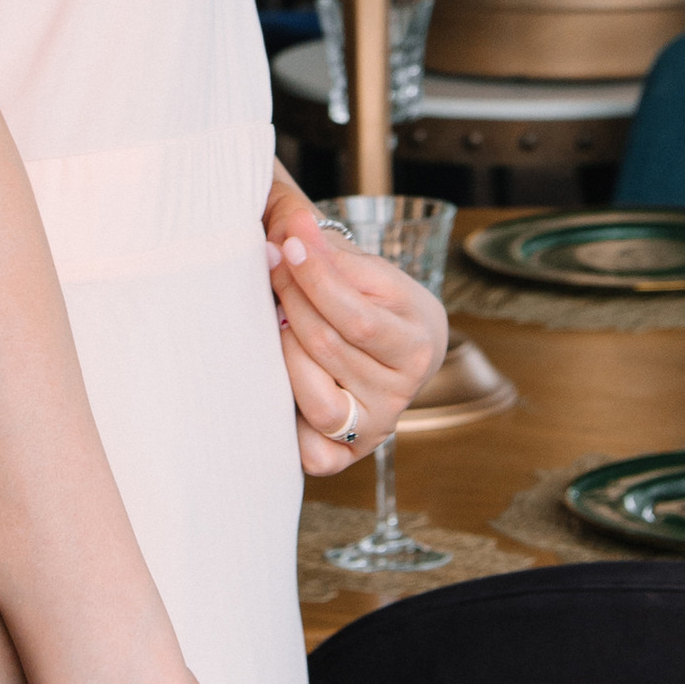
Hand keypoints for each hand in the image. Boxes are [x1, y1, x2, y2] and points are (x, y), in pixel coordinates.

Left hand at [265, 169, 447, 474]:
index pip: (356, 316)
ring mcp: (375, 427)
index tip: (284, 244)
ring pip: (318, 400)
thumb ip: (330, 251)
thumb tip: (291, 228)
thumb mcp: (365, 269)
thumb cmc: (372, 299)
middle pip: (328, 349)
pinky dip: (290, 421)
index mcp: (417, 343)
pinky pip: (312, 451)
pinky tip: (279, 380)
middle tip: (267, 267)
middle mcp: (402, 394)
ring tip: (275, 319)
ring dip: (284, 353)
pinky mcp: (346, 455)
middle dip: (290, 301)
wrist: (397, 346)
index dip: (313, 278)